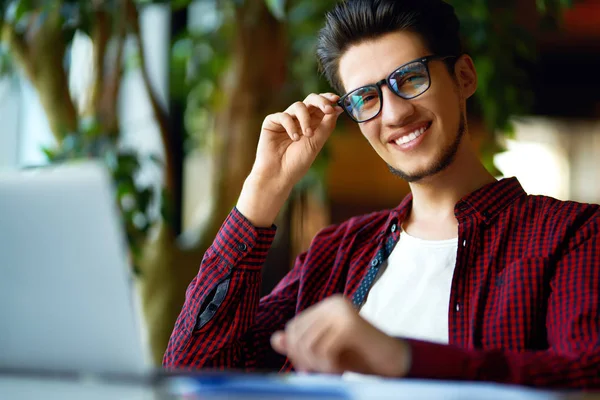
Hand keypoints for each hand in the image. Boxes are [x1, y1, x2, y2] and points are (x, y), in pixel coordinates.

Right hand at [252, 93, 342, 189]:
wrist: (279, 174)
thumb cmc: (298, 162)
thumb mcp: (317, 142)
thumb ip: (327, 125)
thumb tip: (339, 108)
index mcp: (311, 123)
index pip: (320, 105)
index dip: (328, 99)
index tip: (337, 100)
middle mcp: (298, 119)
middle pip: (310, 100)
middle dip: (320, 102)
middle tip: (328, 109)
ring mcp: (285, 120)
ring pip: (298, 106)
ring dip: (306, 119)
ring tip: (308, 135)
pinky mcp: (271, 122)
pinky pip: (283, 116)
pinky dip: (291, 126)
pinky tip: (294, 138)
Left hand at [270, 295, 410, 376]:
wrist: (396, 362)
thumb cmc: (360, 357)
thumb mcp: (325, 351)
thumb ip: (302, 344)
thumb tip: (275, 339)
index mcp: (326, 306)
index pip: (293, 327)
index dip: (295, 352)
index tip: (307, 369)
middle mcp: (333, 303)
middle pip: (297, 335)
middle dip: (304, 360)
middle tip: (320, 374)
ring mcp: (343, 311)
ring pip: (308, 344)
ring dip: (318, 366)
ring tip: (333, 371)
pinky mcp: (351, 324)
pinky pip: (324, 350)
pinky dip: (329, 367)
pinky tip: (341, 370)